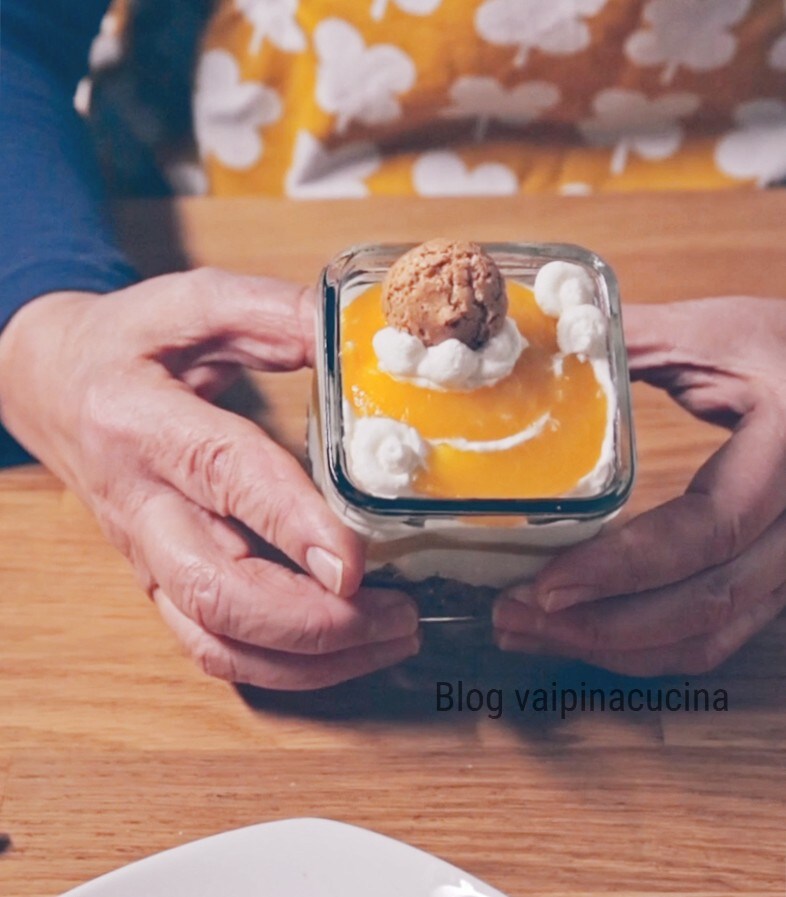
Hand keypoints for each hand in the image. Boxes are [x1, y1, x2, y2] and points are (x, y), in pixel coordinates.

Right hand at [0, 269, 418, 688]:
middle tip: (399, 613)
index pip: (222, 476)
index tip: (354, 561)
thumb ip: (274, 313)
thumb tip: (363, 334)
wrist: (54, 388)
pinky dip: (286, 667)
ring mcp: (148, 556)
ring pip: (216, 641)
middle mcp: (143, 504)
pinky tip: (346, 650)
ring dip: (310, 659)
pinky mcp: (160, 583)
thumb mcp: (193, 304)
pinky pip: (215, 649)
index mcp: (144, 421)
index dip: (290, 522)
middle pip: (216, 591)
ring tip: (392, 636)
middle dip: (315, 621)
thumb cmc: (127, 344)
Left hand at [494, 297, 785, 675]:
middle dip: (597, 624)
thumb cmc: (779, 347)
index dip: (624, 566)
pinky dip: (644, 646)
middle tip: (511, 615)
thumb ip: (626, 342)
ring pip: (708, 635)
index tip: (546, 585)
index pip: (709, 530)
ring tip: (526, 630)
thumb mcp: (709, 334)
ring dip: (611, 646)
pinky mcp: (771, 579)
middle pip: (704, 604)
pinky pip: (713, 634)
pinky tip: (582, 633)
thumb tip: (534, 346)